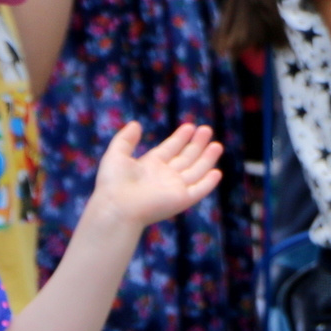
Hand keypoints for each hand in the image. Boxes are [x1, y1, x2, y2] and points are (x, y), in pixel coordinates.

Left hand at [85, 120, 222, 228]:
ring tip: (217, 145)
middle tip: (207, 129)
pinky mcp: (181, 200)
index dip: (180, 138)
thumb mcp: (116, 154)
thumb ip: (126, 139)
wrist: (117, 206)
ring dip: (207, 159)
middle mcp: (164, 176)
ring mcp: (174, 188)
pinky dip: (208, 183)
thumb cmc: (113, 182)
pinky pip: (199, 190)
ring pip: (195, 171)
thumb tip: (135, 124)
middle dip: (197, 144)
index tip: (190, 126)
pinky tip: (217, 172)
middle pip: (185, 158)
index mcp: (150, 165)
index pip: (170, 149)